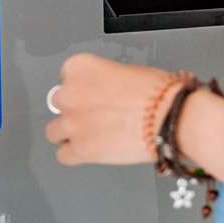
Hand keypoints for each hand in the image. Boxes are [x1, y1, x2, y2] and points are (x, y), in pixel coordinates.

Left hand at [46, 53, 176, 166]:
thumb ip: (103, 80)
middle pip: (59, 103)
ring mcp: (72, 123)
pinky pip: (63, 156)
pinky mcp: (80, 150)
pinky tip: (90, 151)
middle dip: (75, 110)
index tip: (92, 94)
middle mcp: (70, 92)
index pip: (67, 76)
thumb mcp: (125, 71)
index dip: (82, 87)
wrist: (169, 117)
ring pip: (54, 132)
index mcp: (80, 67)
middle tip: (96, 115)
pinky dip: (75, 155)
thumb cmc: (157, 92)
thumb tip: (101, 93)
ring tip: (91, 135)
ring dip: (69, 133)